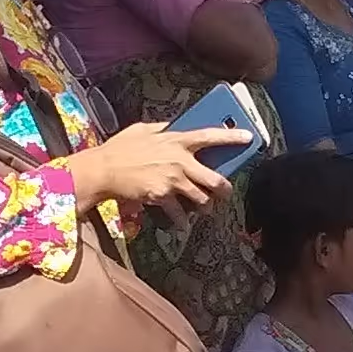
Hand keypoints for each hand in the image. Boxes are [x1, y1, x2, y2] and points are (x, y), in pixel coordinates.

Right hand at [63, 124, 241, 212]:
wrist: (103, 170)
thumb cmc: (120, 148)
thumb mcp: (142, 130)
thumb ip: (162, 128)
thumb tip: (174, 126)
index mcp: (176, 139)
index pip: (209, 135)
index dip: (231, 136)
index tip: (249, 138)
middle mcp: (179, 159)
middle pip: (213, 178)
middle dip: (224, 189)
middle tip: (226, 193)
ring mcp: (172, 179)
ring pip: (201, 198)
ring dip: (204, 206)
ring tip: (203, 209)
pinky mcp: (163, 196)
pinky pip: (179, 213)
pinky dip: (181, 221)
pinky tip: (181, 225)